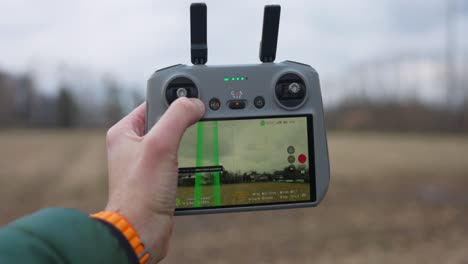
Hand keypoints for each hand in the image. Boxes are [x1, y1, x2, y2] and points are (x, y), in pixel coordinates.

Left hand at [104, 98, 204, 262]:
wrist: (141, 230)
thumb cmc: (141, 192)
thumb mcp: (160, 145)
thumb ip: (177, 117)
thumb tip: (194, 103)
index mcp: (125, 131)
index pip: (154, 102)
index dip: (174, 99)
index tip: (194, 98)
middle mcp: (133, 145)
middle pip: (166, 121)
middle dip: (185, 120)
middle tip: (202, 119)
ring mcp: (146, 163)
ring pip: (174, 140)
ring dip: (188, 140)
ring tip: (200, 139)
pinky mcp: (157, 178)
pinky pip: (177, 159)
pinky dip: (188, 157)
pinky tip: (195, 160)